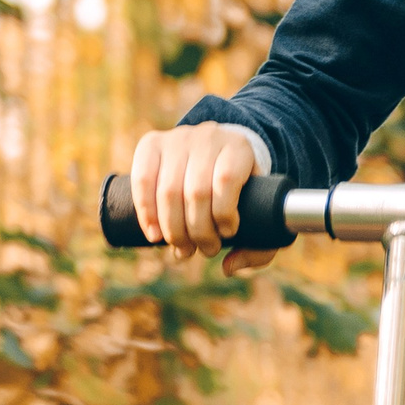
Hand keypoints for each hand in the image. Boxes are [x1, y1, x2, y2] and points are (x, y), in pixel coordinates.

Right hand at [125, 124, 276, 272]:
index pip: (226, 179)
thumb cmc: (243, 190)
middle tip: (205, 250)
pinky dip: (145, 212)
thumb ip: (259, 246)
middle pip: (196, 191)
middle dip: (198, 231)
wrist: (219, 151)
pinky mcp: (151, 144)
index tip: (228, 234)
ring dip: (173, 230)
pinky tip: (154, 235)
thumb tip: (228, 267)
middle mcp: (207, 137)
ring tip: (183, 249)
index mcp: (238, 148)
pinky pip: (142, 180)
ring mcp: (176, 138)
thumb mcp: (262, 210)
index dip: (224, 213)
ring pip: (168, 191)